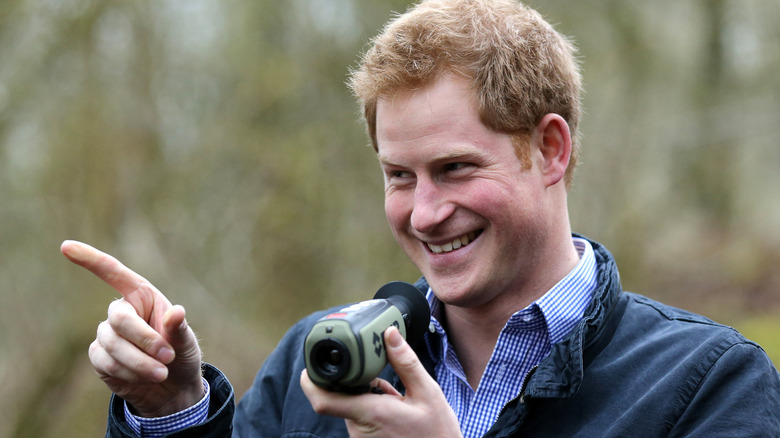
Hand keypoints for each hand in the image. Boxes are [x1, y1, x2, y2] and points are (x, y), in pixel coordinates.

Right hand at [61, 240, 203, 416]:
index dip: (91, 259)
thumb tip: (177, 312)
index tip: (66, 246)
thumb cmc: (181, 355)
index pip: (113, 273)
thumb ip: (179, 328)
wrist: (171, 388)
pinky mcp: (99, 357)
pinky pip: (107, 363)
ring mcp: (107, 334)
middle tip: (168, 356)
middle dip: (144, 340)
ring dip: (139, 362)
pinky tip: (144, 378)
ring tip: (161, 372)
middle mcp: (121, 311)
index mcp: (142, 296)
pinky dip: (129, 373)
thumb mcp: (186, 342)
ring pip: (112, 345)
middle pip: (119, 319)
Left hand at [300, 326, 461, 437]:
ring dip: (367, 397)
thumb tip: (389, 334)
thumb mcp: (428, 393)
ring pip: (352, 408)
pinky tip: (394, 409)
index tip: (308, 368)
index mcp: (371, 412)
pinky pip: (360, 420)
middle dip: (355, 383)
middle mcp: (359, 430)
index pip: (323, 400)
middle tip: (380, 377)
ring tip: (395, 398)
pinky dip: (372, 409)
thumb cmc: (437, 434)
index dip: (310, 383)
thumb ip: (406, 363)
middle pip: (341, 398)